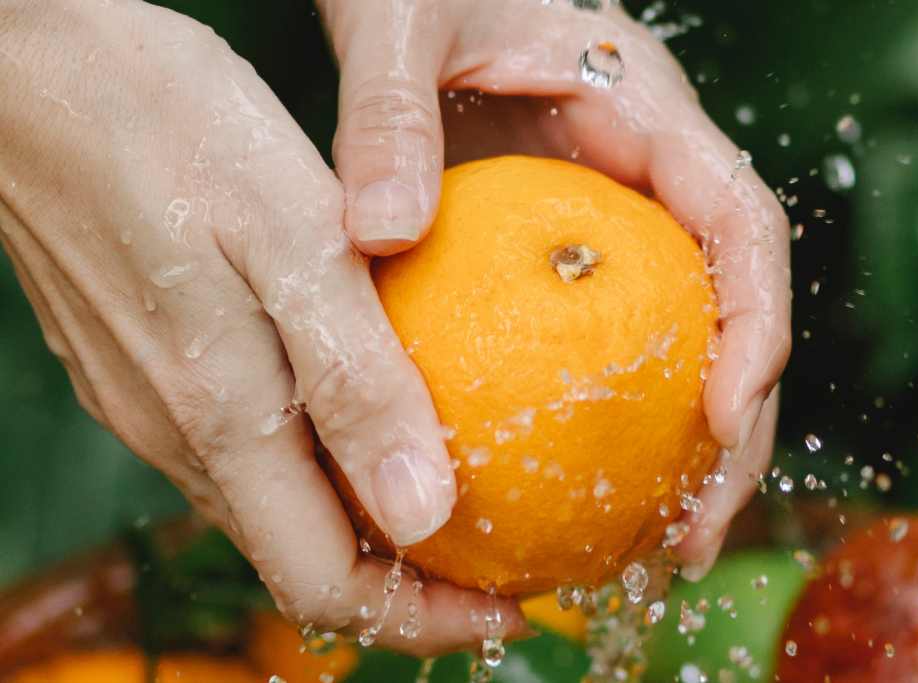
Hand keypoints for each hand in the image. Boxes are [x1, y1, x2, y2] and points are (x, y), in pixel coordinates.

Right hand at [0, 0, 523, 653]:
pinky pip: (244, 450)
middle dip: (408, 586)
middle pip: (304, 561)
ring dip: (365, 528)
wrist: (40, 68)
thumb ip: (354, 381)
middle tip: (498, 560)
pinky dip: (318, 467)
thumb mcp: (293, 241)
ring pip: (275, 510)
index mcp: (221, 419)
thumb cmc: (171, 129)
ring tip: (451, 496)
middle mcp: (180, 435)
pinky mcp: (143, 365)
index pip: (327, 585)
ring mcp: (153, 403)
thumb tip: (422, 512)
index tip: (506, 614)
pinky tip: (363, 417)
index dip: (422, 619)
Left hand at [317, 0, 791, 576]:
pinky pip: (609, 343)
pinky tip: (564, 489)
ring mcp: (620, 219)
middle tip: (691, 534)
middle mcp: (652, 174)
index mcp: (645, 111)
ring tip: (649, 546)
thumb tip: (381, 232)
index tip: (726, 415)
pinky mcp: (576, 256)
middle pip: (734, 312)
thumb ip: (389, 120)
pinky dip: (605, 421)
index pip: (742, 222)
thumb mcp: (398, 28)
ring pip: (683, 343)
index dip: (757, 323)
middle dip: (736, 430)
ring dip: (683, 450)